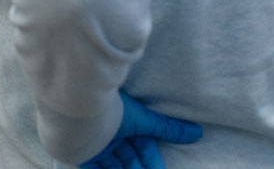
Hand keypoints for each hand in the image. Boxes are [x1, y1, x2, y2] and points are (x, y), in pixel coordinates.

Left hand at [79, 92, 201, 168]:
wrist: (76, 111)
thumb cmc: (111, 110)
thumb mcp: (143, 120)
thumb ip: (167, 128)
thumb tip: (197, 133)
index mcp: (123, 122)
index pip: (143, 147)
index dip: (153, 161)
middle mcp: (109, 134)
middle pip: (131, 158)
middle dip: (142, 168)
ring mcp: (95, 145)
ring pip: (117, 166)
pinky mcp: (81, 155)